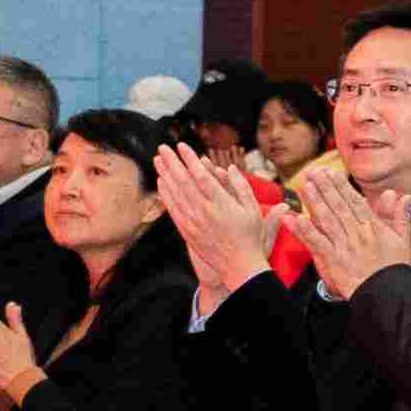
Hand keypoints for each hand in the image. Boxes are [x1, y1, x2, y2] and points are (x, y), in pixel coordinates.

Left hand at [159, 147, 274, 299]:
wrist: (238, 265)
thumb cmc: (249, 237)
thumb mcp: (253, 210)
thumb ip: (241, 187)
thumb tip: (229, 168)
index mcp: (221, 203)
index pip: (201, 175)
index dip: (190, 159)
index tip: (182, 146)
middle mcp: (204, 211)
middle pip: (183, 181)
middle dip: (172, 162)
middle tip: (163, 147)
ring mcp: (193, 221)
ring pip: (175, 194)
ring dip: (165, 175)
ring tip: (158, 160)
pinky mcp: (187, 231)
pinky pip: (172, 209)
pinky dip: (165, 194)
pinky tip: (161, 183)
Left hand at [283, 157, 406, 291]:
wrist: (388, 295)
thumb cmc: (395, 270)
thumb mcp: (404, 241)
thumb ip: (401, 217)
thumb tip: (402, 196)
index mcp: (374, 227)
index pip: (355, 202)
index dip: (341, 186)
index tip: (331, 173)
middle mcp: (357, 233)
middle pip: (339, 206)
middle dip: (325, 188)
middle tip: (312, 173)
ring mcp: (344, 246)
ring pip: (327, 220)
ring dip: (314, 202)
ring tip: (303, 187)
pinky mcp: (334, 260)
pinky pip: (317, 243)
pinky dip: (306, 231)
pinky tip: (295, 219)